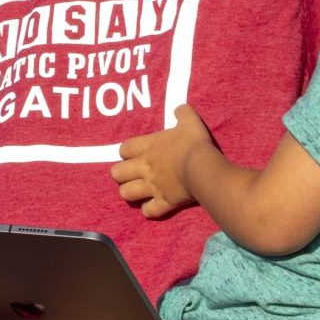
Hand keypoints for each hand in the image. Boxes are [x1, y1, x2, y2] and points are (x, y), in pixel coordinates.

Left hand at [111, 103, 212, 217]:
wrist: (201, 167)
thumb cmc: (193, 143)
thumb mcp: (189, 121)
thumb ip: (183, 113)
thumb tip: (180, 109)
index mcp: (148, 148)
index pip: (124, 149)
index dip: (126, 152)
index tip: (132, 154)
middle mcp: (145, 168)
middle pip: (117, 173)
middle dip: (120, 174)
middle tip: (129, 174)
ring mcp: (152, 186)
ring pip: (126, 193)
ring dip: (129, 193)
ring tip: (136, 192)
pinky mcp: (163, 202)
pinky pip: (149, 211)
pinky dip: (150, 210)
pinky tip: (153, 207)